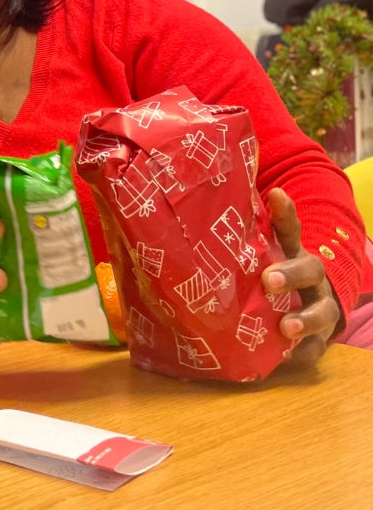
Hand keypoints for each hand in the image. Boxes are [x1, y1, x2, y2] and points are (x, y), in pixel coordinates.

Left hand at [262, 187, 340, 369]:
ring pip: (321, 313)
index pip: (290, 228)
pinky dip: (300, 354)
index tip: (276, 195)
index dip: (284, 212)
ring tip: (285, 328)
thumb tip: (234, 200)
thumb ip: (250, 232)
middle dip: (291, 275)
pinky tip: (284, 359)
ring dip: (304, 320)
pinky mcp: (317, 340)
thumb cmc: (275, 275)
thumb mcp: (264, 254)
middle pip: (309, 271)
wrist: (309, 307)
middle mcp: (312, 278)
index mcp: (294, 251)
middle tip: (269, 280)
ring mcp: (320, 309)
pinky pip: (312, 350)